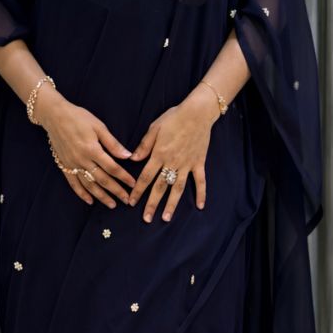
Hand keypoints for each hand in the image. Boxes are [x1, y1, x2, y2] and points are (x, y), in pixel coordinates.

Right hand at [37, 90, 134, 208]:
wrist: (54, 115)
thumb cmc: (79, 118)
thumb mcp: (99, 126)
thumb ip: (113, 143)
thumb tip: (128, 156)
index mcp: (92, 150)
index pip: (112, 168)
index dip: (124, 178)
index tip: (133, 185)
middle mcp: (82, 160)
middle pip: (102, 180)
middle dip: (116, 191)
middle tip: (127, 200)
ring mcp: (72, 164)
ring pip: (89, 185)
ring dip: (101, 196)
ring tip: (112, 204)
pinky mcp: (64, 165)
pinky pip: (73, 183)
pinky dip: (81, 193)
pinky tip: (89, 201)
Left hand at [128, 91, 218, 222]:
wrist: (197, 113)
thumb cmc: (174, 117)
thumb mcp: (154, 128)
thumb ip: (143, 146)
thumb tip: (132, 160)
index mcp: (158, 154)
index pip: (145, 177)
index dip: (137, 191)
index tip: (131, 202)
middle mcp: (172, 162)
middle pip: (160, 187)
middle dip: (152, 204)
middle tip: (146, 219)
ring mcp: (186, 164)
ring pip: (178, 188)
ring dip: (172, 204)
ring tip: (167, 218)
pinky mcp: (198, 163)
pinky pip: (200, 181)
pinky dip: (201, 193)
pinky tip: (200, 206)